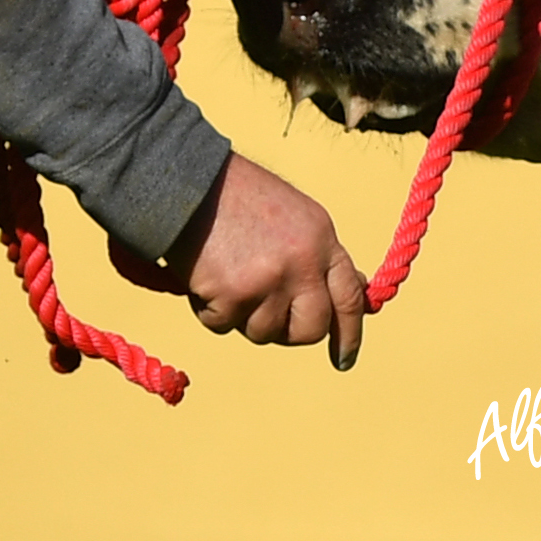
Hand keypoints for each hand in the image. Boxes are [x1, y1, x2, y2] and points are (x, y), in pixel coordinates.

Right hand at [151, 155, 368, 366]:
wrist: (184, 181)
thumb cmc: (237, 197)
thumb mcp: (297, 217)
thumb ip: (323, 257)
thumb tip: (356, 293)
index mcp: (323, 242)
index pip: (349, 299)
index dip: (349, 335)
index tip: (343, 360)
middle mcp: (304, 265)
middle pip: (310, 329)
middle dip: (289, 333)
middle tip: (266, 317)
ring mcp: (269, 282)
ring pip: (264, 332)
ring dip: (243, 318)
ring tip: (228, 280)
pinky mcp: (232, 295)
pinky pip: (222, 325)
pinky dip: (209, 311)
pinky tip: (204, 279)